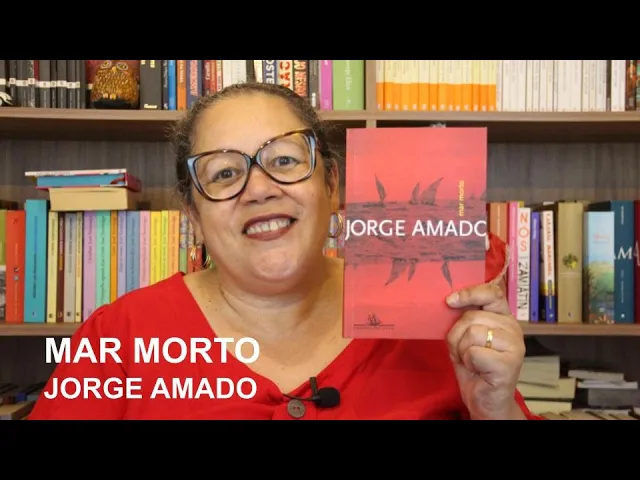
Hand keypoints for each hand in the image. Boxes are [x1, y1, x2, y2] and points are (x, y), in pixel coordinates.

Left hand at [445, 281, 525, 419]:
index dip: (469, 293)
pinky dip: (467, 362)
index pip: (491, 293)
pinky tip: (477, 370)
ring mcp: (514, 346)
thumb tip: (450, 300)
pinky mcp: (509, 363)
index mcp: (504, 318)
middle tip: (463, 352)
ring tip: (470, 361)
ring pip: (471, 333)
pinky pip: (473, 352)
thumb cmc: (475, 367)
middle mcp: (513, 328)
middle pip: (471, 317)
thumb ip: (465, 319)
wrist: (485, 400)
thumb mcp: (465, 337)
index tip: (450, 301)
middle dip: (456, 335)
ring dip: (461, 350)